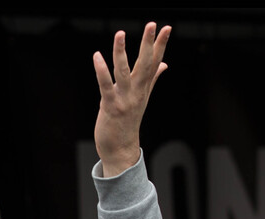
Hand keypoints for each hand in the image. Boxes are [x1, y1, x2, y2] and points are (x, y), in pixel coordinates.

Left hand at [92, 22, 170, 176]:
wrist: (121, 149)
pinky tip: (97, 56)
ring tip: (120, 33)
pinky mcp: (110, 106)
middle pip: (145, 64)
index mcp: (144, 88)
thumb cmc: (127, 122)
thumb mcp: (141, 98)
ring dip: (122, 52)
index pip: (155, 63)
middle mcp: (137, 92)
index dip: (160, 45)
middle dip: (149, 44)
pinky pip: (106, 85)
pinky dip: (101, 71)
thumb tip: (164, 65)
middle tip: (153, 24)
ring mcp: (125, 99)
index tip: (167, 28)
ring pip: (124, 72)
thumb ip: (151, 80)